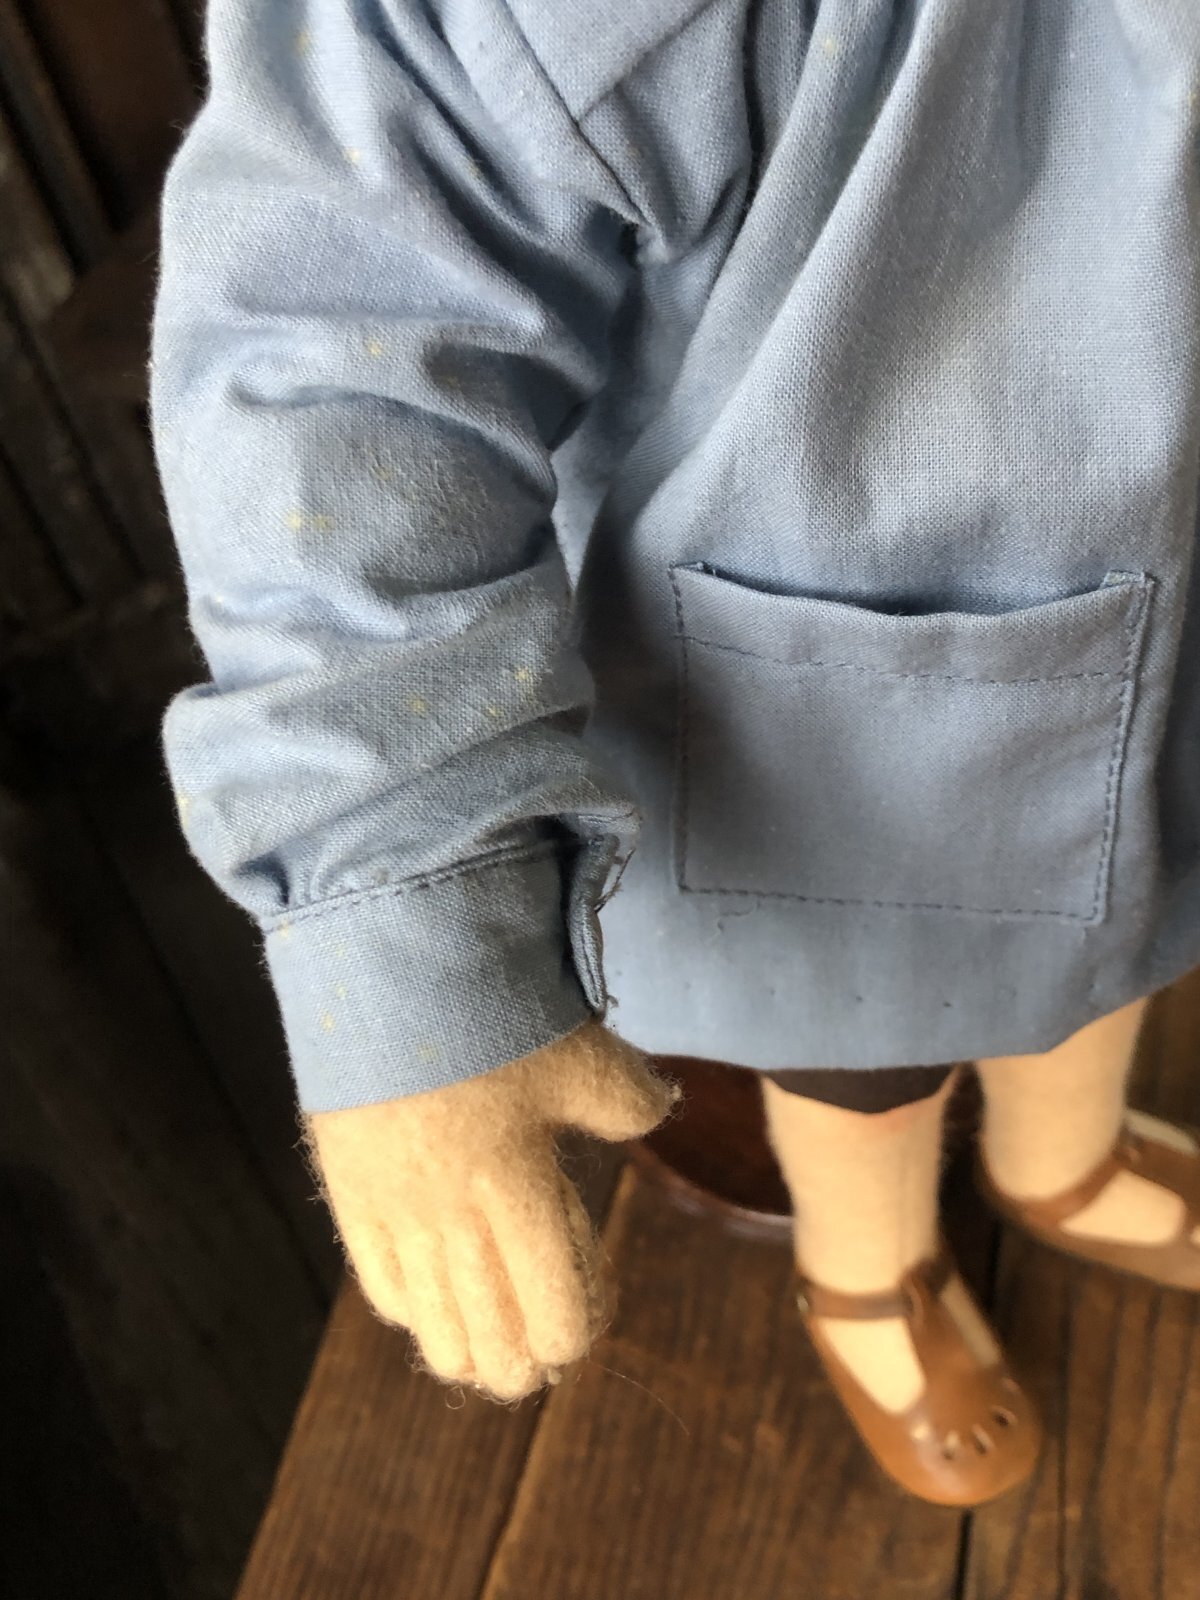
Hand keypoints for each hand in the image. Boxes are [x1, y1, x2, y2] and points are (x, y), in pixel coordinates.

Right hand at [304, 1021, 676, 1398]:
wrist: (387, 976)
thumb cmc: (494, 1010)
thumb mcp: (580, 1052)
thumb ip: (628, 1099)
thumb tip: (660, 1113)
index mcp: (519, 1189)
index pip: (556, 1310)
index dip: (580, 1331)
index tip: (594, 1311)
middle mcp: (455, 1218)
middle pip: (493, 1339)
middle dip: (526, 1364)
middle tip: (543, 1359)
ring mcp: (397, 1214)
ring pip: (434, 1328)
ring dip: (469, 1353)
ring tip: (489, 1356)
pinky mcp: (351, 1197)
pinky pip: (382, 1287)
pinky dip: (413, 1312)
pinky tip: (430, 1311)